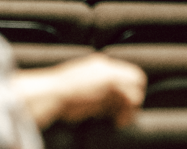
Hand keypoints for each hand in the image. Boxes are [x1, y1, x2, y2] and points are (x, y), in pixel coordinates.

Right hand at [10, 54, 146, 129]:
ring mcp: (109, 73)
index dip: (127, 91)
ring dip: (131, 109)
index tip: (120, 107)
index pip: (125, 74)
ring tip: (120, 121)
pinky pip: (131, 99)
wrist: (51, 93)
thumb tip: (110, 105)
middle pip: (136, 79)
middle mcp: (106, 66)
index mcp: (98, 64)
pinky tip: (117, 123)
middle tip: (125, 115)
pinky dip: (127, 113)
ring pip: (136, 90)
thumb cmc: (59, 96)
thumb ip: (97, 92)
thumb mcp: (80, 89)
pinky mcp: (111, 84)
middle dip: (133, 99)